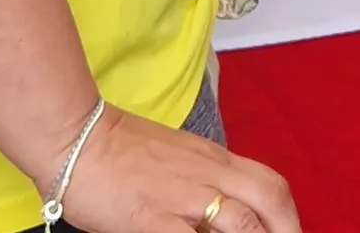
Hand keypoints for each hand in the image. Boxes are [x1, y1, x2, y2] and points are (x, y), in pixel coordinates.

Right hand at [43, 103, 299, 232]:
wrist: (72, 136)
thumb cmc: (116, 151)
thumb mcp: (174, 158)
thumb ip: (200, 181)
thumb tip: (216, 214)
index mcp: (212, 159)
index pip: (269, 185)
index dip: (286, 216)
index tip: (286, 232)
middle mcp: (207, 174)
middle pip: (270, 197)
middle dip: (287, 229)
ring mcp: (183, 197)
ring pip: (243, 222)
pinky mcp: (155, 218)